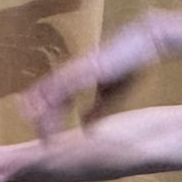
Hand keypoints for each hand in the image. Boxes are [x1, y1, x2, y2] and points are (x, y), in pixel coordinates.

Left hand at [20, 16, 163, 130]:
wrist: (142, 41)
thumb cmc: (128, 64)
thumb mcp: (110, 95)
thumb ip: (96, 110)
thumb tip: (83, 126)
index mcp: (74, 80)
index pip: (52, 102)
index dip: (46, 120)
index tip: (46, 139)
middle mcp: (71, 74)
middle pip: (44, 97)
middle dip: (39, 119)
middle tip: (40, 140)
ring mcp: (77, 69)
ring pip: (50, 90)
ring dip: (43, 110)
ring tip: (39, 130)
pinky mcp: (87, 67)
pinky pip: (66, 83)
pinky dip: (56, 96)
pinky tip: (52, 107)